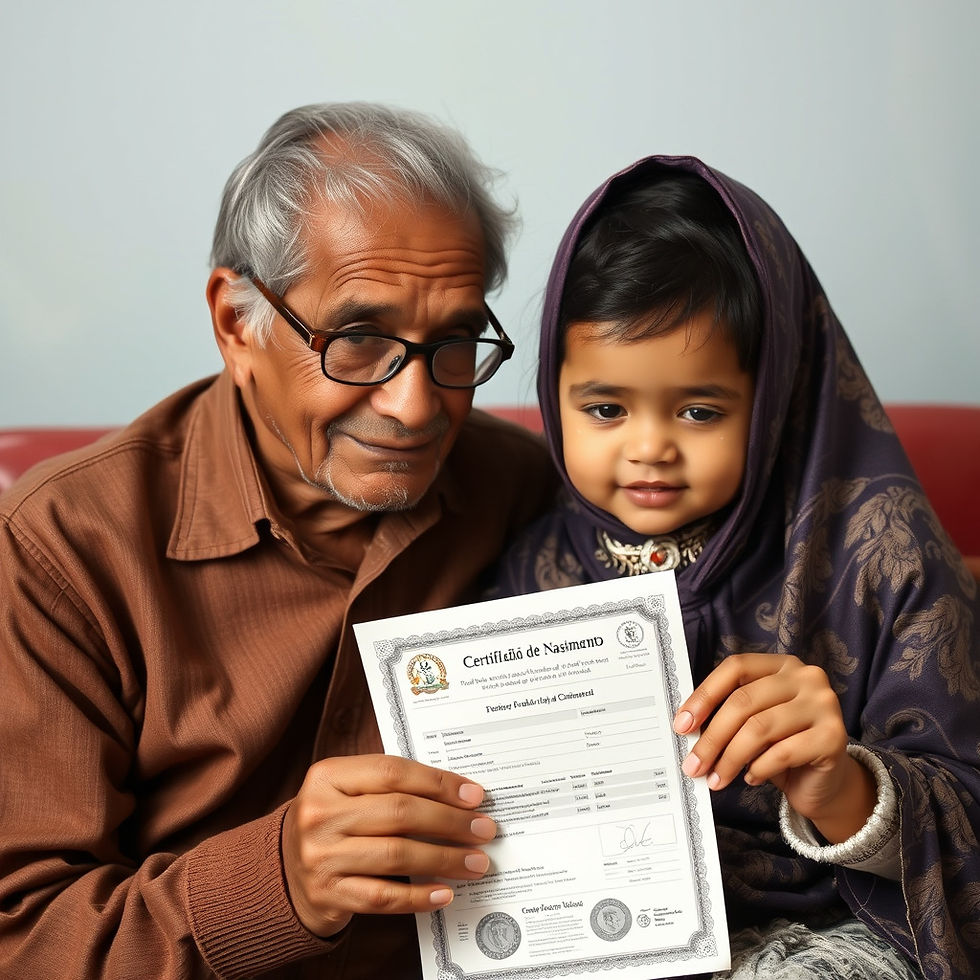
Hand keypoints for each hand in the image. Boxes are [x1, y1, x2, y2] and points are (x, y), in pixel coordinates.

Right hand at [282, 755, 495, 937]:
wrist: (281, 870)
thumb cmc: (332, 821)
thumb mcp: (348, 790)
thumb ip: (391, 786)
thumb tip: (459, 795)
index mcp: (327, 776)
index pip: (393, 772)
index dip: (439, 783)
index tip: (474, 795)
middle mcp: (320, 814)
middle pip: (399, 813)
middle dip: (450, 822)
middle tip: (484, 829)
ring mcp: (320, 856)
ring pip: (396, 855)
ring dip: (444, 859)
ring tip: (475, 862)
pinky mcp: (326, 895)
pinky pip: (383, 897)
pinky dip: (419, 896)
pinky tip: (444, 892)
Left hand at [672, 654, 875, 841]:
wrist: (825, 782)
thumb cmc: (781, 746)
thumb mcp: (753, 723)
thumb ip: (727, 715)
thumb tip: (686, 725)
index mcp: (782, 665)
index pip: (736, 668)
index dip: (704, 695)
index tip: (681, 724)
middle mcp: (806, 677)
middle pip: (744, 701)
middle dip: (712, 737)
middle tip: (693, 764)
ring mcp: (824, 704)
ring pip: (759, 729)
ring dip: (730, 759)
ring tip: (716, 778)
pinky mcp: (833, 737)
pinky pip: (782, 753)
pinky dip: (758, 769)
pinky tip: (750, 779)